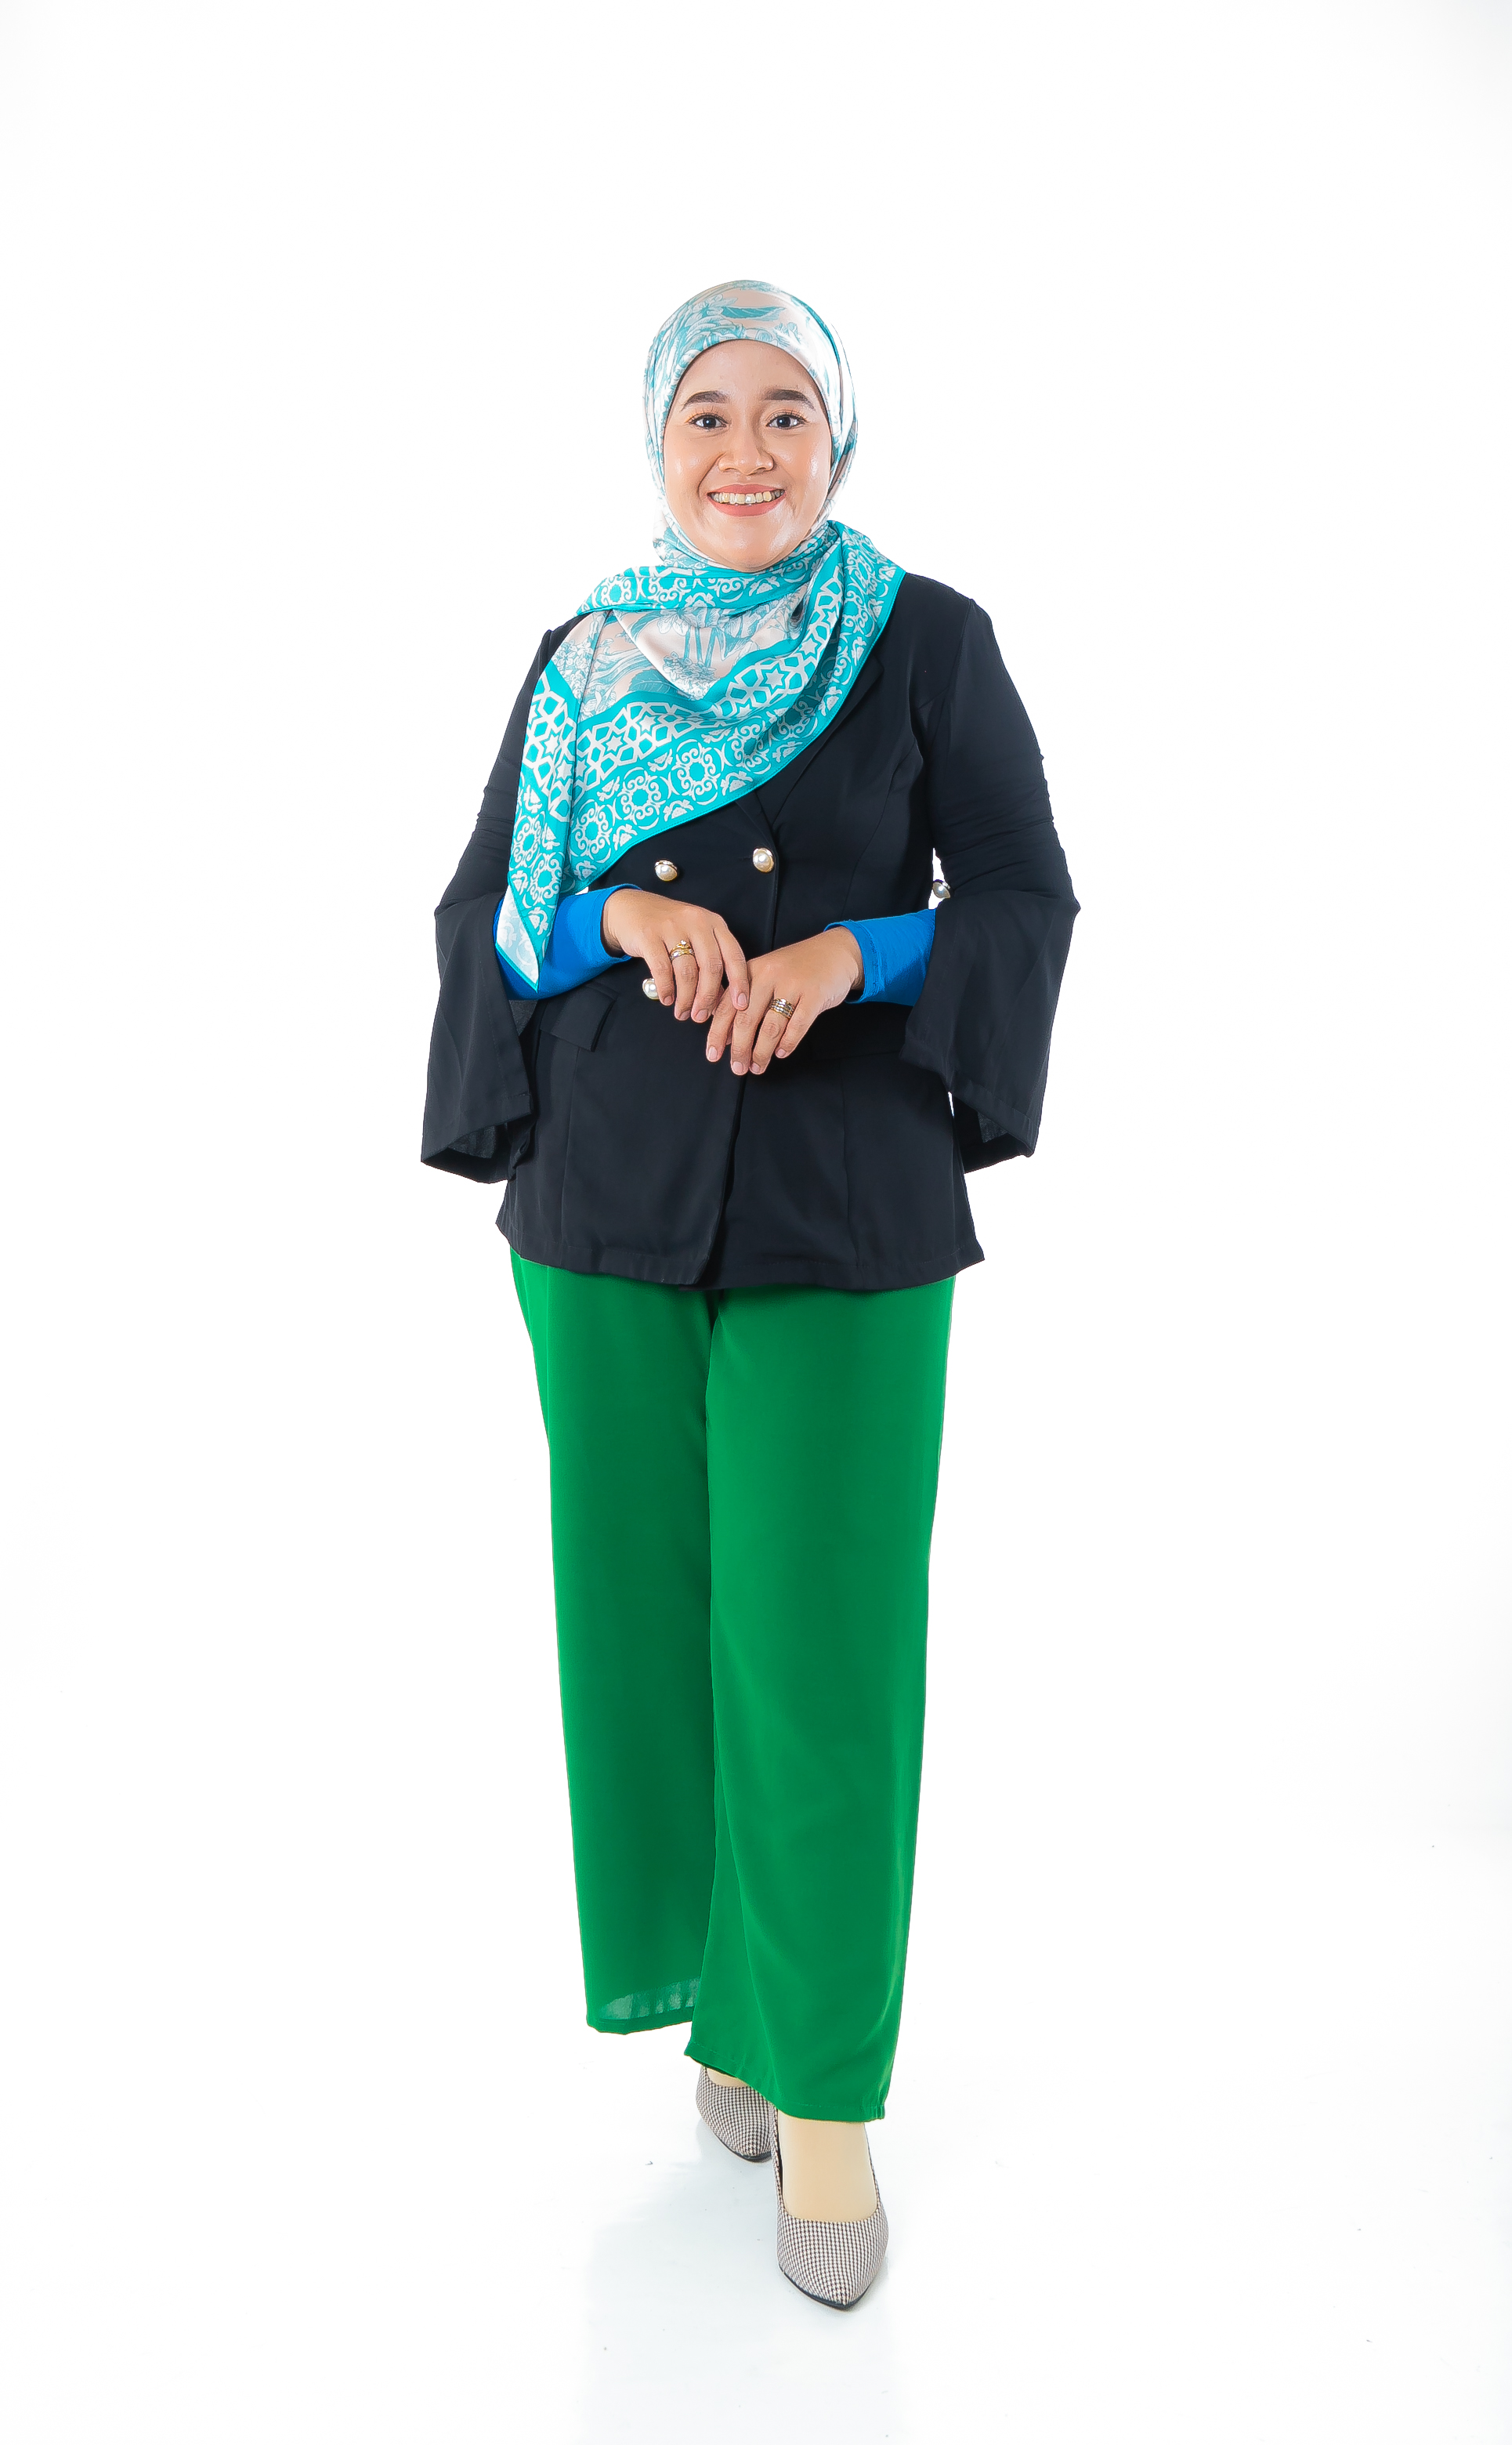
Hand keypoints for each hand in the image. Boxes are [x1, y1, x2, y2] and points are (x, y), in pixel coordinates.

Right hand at [602, 889, 749, 1023]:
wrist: (631, 908)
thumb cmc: (669, 928)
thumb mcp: (696, 937)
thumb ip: (710, 963)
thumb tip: (720, 1001)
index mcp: (714, 923)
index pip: (734, 956)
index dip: (740, 983)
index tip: (740, 1006)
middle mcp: (697, 922)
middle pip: (711, 966)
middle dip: (708, 997)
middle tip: (701, 1017)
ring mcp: (672, 927)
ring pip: (687, 971)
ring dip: (686, 998)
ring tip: (682, 1013)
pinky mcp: (649, 935)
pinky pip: (662, 969)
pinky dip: (667, 989)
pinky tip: (667, 999)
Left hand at [704, 930, 863, 1073]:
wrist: (836, 951)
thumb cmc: (798, 968)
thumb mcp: (767, 974)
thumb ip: (746, 999)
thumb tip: (726, 1034)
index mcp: (752, 971)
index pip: (727, 1006)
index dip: (717, 1033)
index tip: (713, 1054)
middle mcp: (769, 975)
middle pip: (747, 1019)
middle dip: (740, 1048)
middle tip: (738, 1068)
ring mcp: (793, 985)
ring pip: (771, 1026)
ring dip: (762, 1052)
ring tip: (757, 1067)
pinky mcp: (815, 995)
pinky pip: (797, 1026)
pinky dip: (787, 1043)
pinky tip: (780, 1053)